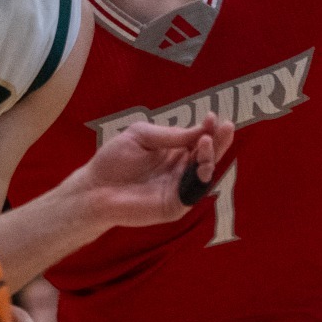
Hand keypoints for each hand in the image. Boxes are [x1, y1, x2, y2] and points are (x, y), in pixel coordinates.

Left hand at [73, 113, 232, 228]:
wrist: (94, 187)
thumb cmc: (114, 159)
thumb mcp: (141, 135)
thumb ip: (170, 135)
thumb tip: (200, 131)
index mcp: (173, 151)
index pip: (197, 139)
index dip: (207, 129)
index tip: (213, 116)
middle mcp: (180, 169)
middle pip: (206, 156)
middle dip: (218, 142)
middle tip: (227, 127)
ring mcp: (179, 188)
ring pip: (204, 173)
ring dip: (210, 157)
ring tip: (208, 141)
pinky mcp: (175, 205)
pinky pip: (193, 192)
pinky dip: (200, 178)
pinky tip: (200, 161)